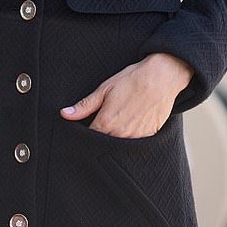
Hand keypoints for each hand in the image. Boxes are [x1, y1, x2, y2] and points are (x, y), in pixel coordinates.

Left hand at [60, 53, 192, 137]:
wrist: (161, 78)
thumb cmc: (132, 80)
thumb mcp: (105, 89)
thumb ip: (84, 106)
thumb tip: (65, 114)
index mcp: (106, 123)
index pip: (89, 139)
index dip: (85, 136)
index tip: (85, 130)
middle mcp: (120, 135)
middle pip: (103, 146)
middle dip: (99, 141)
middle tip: (103, 126)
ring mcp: (135, 138)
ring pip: (118, 148)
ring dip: (114, 142)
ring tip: (117, 125)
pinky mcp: (148, 138)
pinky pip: (134, 146)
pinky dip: (129, 140)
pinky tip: (130, 127)